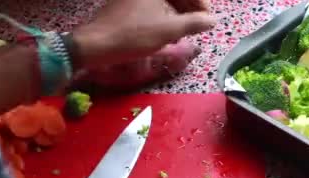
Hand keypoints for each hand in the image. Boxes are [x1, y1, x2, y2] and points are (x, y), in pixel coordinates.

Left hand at [72, 0, 214, 68]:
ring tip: (185, 29)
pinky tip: (167, 29)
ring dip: (177, 11)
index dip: (201, 3)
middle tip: (199, 24)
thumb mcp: (169, 30)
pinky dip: (163, 13)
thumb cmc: (133, 35)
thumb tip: (212, 20)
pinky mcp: (125, 2)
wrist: (96, 44)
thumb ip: (194, 23)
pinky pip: (151, 3)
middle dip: (189, 7)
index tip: (208, 19)